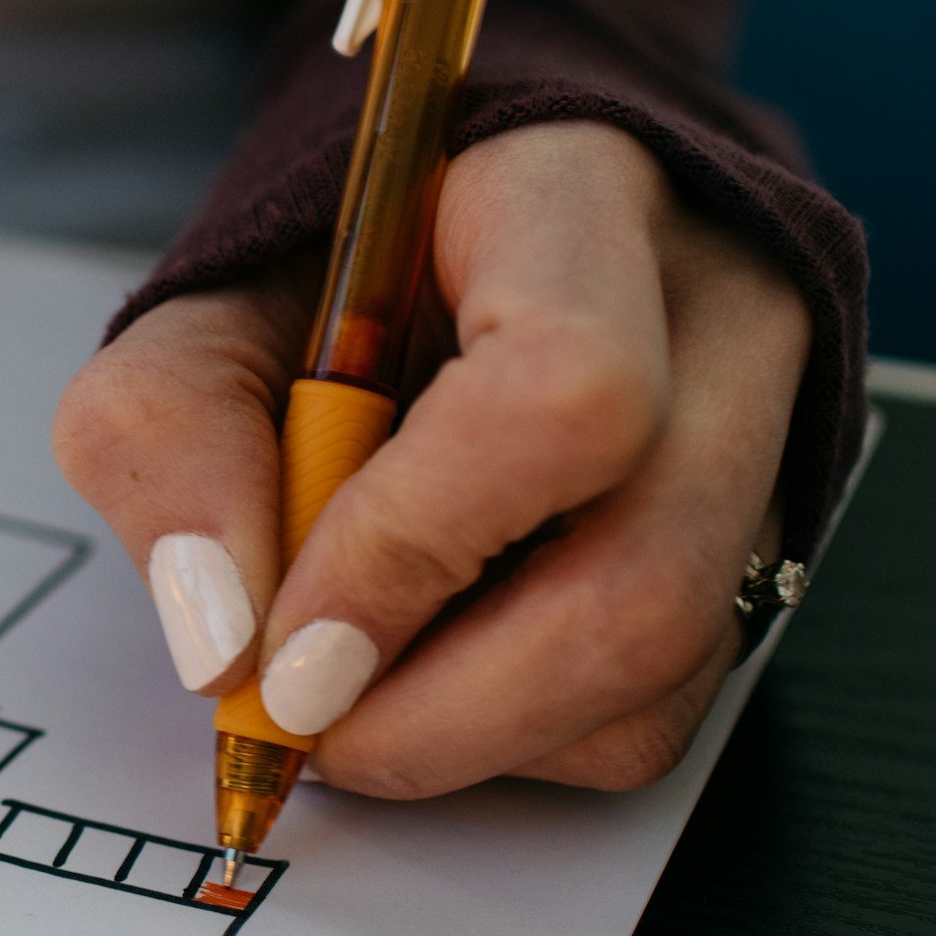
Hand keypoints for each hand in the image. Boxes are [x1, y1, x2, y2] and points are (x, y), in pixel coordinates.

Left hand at [55, 120, 809, 797]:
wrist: (443, 253)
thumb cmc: (330, 282)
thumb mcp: (197, 320)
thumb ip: (169, 444)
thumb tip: (221, 644)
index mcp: (573, 198)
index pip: (561, 392)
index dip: (410, 552)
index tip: (278, 647)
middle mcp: (715, 317)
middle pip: (641, 584)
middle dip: (439, 710)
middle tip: (296, 720)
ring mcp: (765, 440)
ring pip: (660, 673)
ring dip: (468, 736)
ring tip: (346, 685)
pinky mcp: (753, 551)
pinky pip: (656, 711)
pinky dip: (516, 736)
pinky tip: (429, 666)